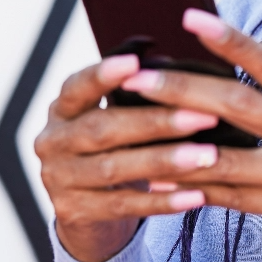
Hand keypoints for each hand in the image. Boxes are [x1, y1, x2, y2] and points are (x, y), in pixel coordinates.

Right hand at [34, 54, 224, 261]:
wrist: (87, 210)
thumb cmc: (114, 146)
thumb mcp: (115, 114)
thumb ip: (133, 87)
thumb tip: (158, 48)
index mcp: (62, 108)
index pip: (77, 87)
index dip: (104, 75)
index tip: (135, 62)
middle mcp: (52, 141)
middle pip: (103, 129)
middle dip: (157, 122)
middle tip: (205, 116)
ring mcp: (58, 180)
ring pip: (115, 168)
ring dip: (166, 161)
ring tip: (209, 156)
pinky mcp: (73, 213)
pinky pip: (124, 206)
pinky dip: (163, 201)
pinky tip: (197, 195)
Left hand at [119, 8, 261, 261]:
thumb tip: (231, 77)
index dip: (230, 40)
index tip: (189, 18)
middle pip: (240, 105)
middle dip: (182, 89)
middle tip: (136, 78)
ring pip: (228, 158)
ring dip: (175, 146)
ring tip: (133, 131)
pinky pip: (234, 197)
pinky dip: (195, 188)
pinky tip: (161, 182)